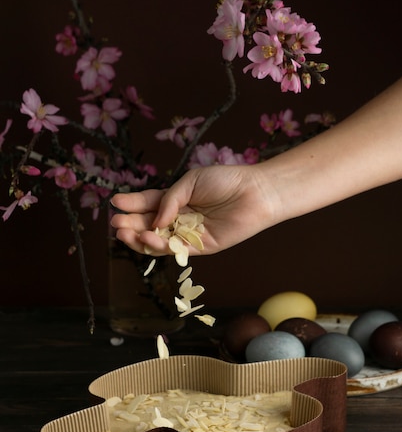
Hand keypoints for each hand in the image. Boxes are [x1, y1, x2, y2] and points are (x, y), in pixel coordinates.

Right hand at [110, 164, 278, 255]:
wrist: (255, 193)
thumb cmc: (226, 181)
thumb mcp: (191, 181)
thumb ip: (170, 199)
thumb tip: (155, 220)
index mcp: (177, 200)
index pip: (149, 204)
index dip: (132, 204)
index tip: (115, 202)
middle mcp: (180, 219)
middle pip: (149, 225)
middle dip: (131, 224)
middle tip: (115, 223)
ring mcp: (189, 234)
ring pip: (158, 241)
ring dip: (139, 238)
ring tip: (124, 233)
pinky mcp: (200, 247)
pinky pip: (175, 250)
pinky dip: (159, 246)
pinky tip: (147, 238)